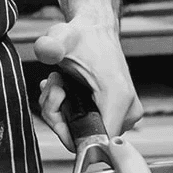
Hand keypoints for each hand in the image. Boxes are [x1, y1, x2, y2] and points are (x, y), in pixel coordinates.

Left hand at [33, 16, 141, 148]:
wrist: (97, 30)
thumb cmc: (83, 36)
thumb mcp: (62, 37)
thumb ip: (50, 45)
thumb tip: (44, 50)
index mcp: (118, 97)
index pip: (96, 143)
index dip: (69, 133)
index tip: (57, 108)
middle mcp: (127, 111)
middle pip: (86, 137)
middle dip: (60, 116)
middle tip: (55, 89)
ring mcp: (125, 114)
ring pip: (85, 131)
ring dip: (62, 111)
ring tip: (58, 84)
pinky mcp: (120, 113)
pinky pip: (90, 124)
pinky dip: (71, 110)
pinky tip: (63, 90)